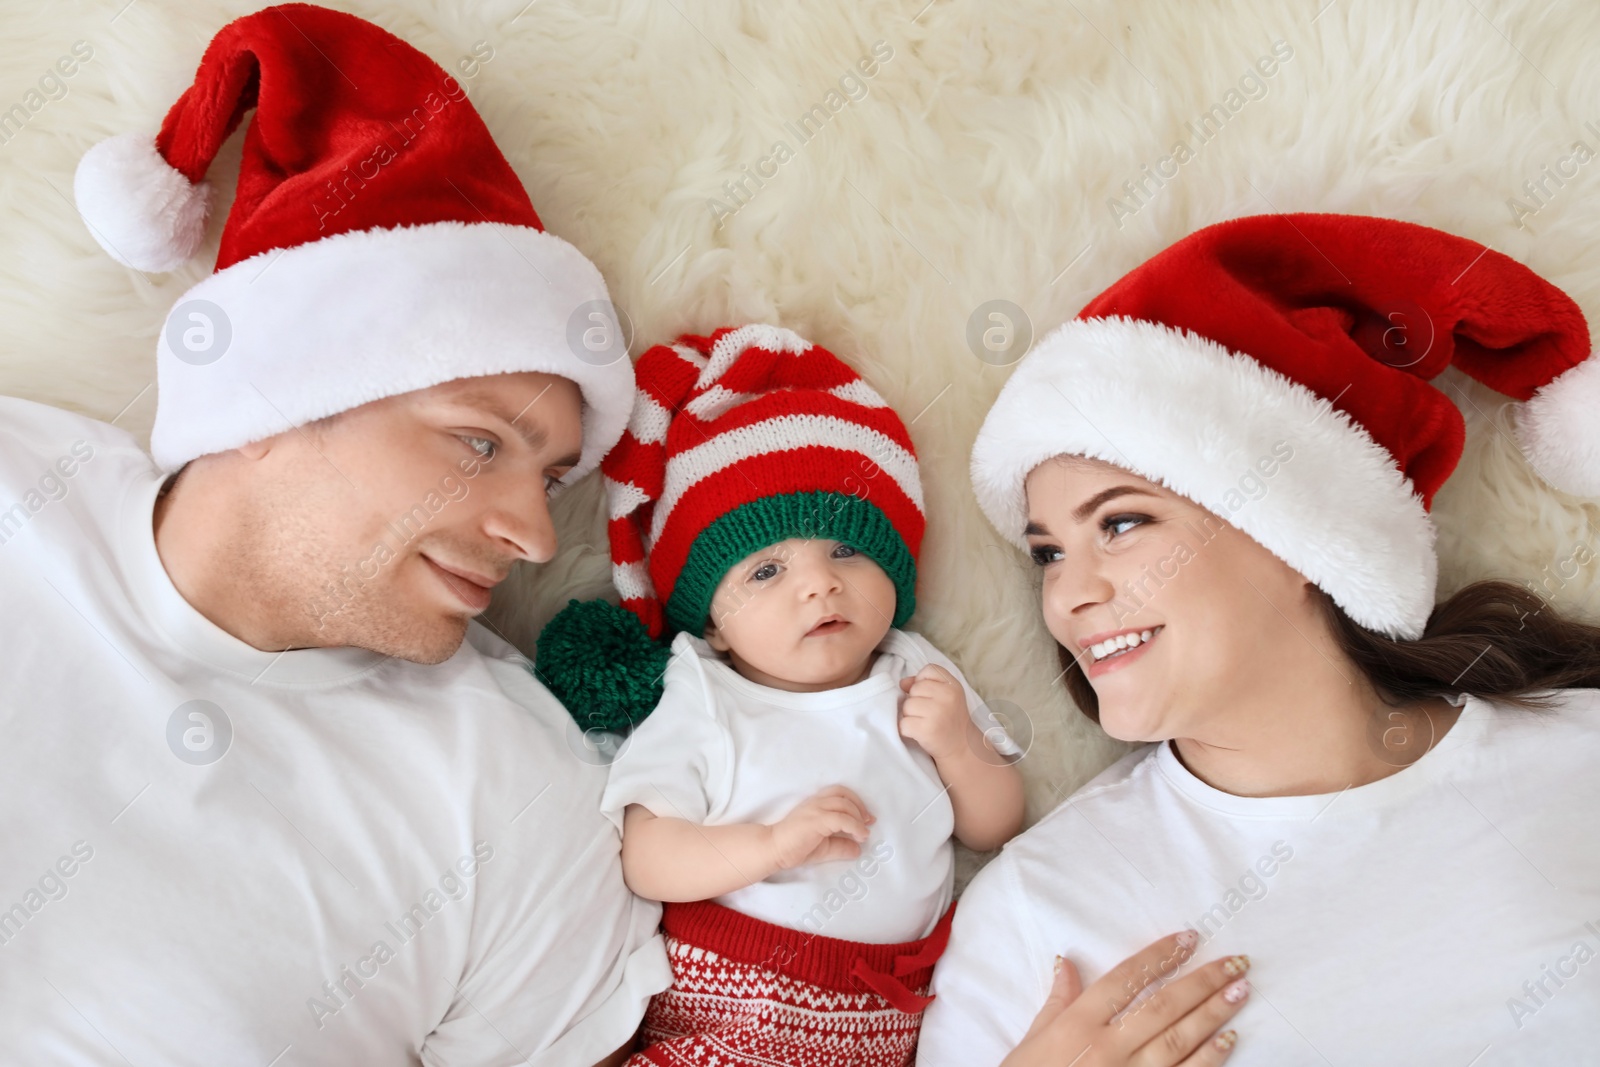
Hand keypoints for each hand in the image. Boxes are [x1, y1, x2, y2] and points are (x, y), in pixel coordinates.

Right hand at [767, 785, 874, 870]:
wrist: (773, 849)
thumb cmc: (794, 847)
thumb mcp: (823, 848)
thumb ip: (840, 847)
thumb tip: (857, 850)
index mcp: (816, 804)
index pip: (839, 793)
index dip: (856, 802)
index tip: (867, 818)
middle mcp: (816, 802)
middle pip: (844, 795)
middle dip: (860, 807)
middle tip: (869, 822)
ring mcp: (816, 809)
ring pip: (845, 804)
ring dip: (859, 817)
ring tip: (863, 833)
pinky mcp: (816, 820)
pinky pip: (841, 818)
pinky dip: (855, 826)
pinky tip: (859, 836)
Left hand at [898, 664, 970, 760]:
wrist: (961, 748)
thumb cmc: (949, 720)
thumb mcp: (945, 696)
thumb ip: (925, 683)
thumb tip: (903, 683)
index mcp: (953, 685)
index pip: (928, 670)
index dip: (923, 682)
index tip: (931, 696)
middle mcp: (947, 696)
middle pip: (914, 689)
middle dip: (916, 701)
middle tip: (929, 714)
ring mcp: (937, 713)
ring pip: (907, 706)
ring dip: (910, 716)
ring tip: (925, 723)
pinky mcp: (927, 729)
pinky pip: (903, 724)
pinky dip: (907, 730)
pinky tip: (919, 733)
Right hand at [1000, 933, 1249, 1066]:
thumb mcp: (1033, 1038)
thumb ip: (1058, 1000)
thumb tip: (1066, 963)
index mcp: (1078, 1023)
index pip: (1126, 979)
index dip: (1159, 957)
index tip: (1188, 939)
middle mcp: (1107, 1047)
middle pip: (1163, 1006)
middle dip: (1203, 982)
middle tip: (1237, 963)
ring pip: (1179, 1040)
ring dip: (1213, 1014)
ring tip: (1240, 991)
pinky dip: (1209, 1059)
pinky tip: (1229, 1041)